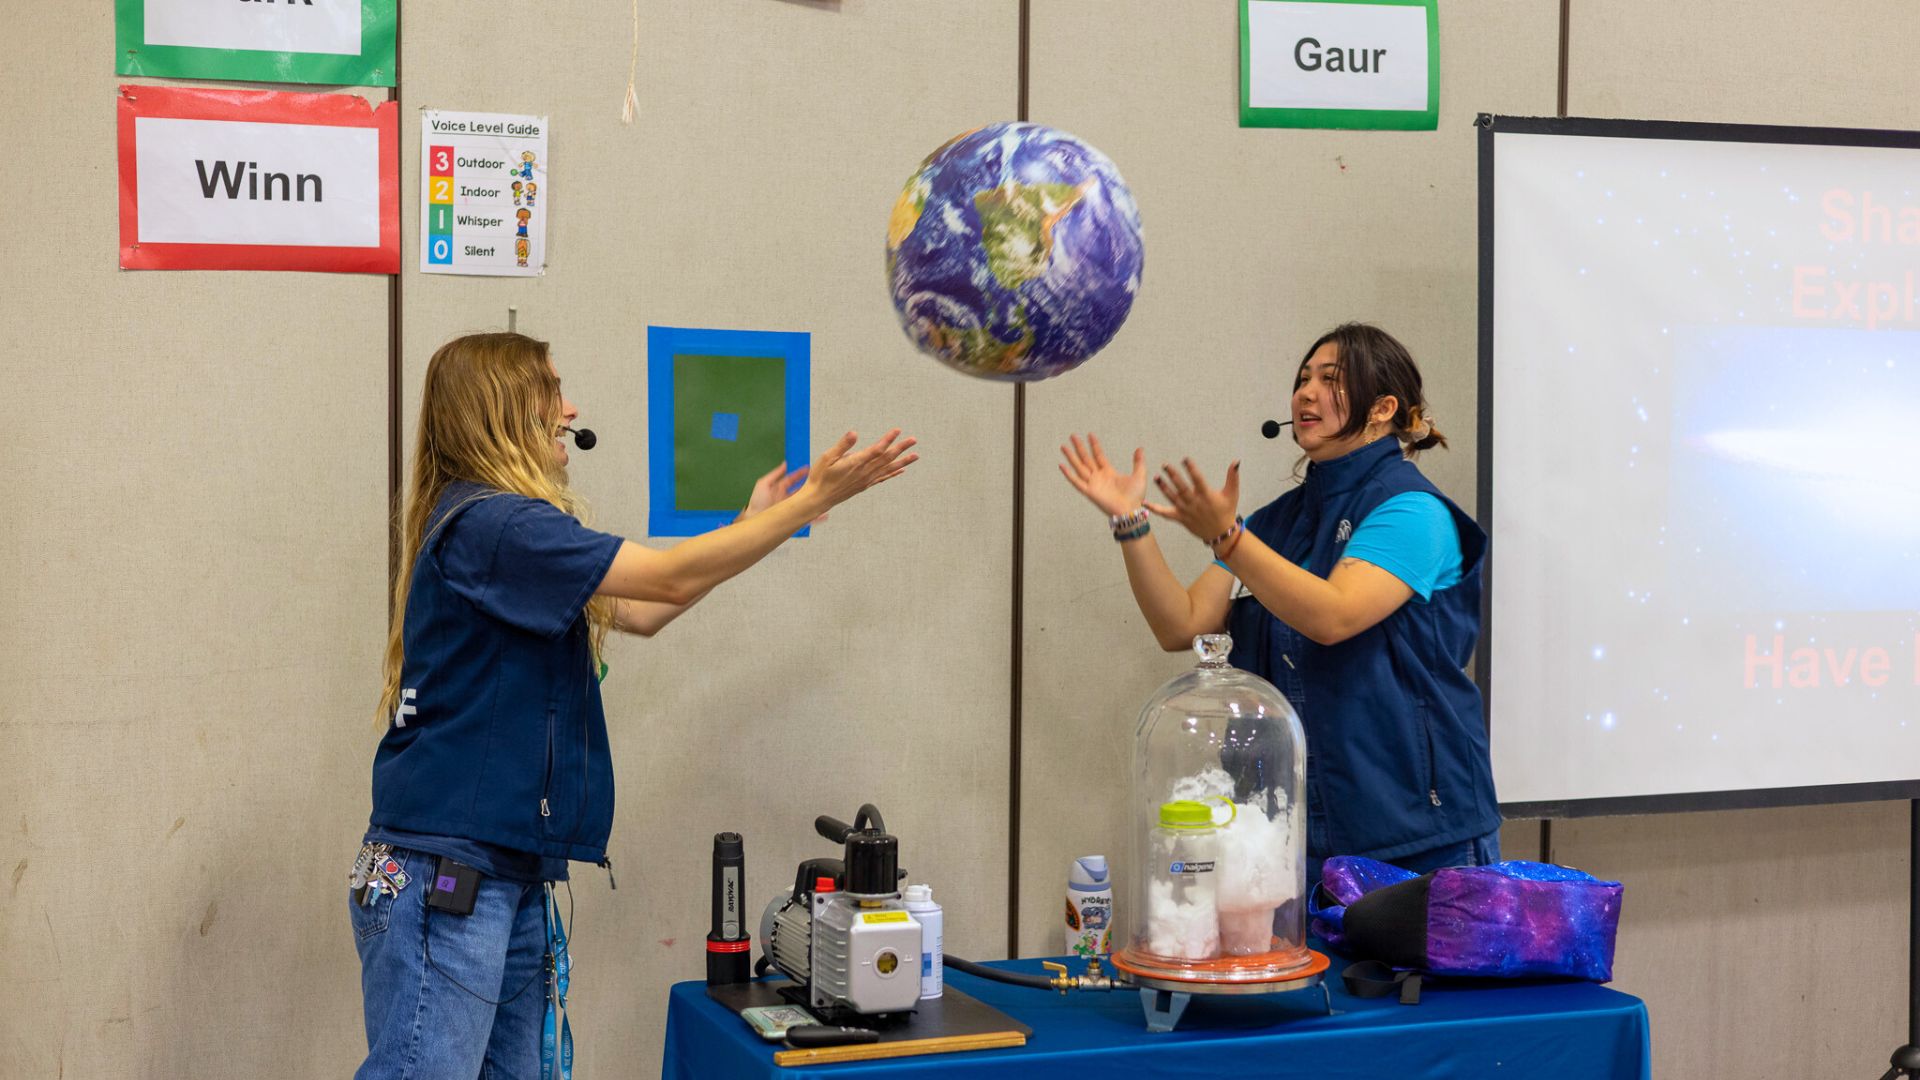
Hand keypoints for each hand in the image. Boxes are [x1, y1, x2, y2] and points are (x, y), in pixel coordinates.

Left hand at [736, 462, 826, 525]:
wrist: (755, 520)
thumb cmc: (757, 503)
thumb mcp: (763, 484)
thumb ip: (775, 474)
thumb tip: (784, 463)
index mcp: (781, 489)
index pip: (794, 479)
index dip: (801, 473)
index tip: (809, 468)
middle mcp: (787, 499)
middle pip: (803, 490)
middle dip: (812, 485)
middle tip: (821, 479)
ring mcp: (792, 509)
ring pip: (807, 503)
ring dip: (816, 500)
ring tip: (826, 495)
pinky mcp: (794, 519)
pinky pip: (808, 518)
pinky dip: (817, 517)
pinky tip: (824, 514)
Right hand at [800, 429, 919, 508]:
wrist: (819, 498)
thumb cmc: (820, 476)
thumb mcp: (827, 457)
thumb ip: (843, 445)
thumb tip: (854, 433)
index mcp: (856, 463)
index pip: (876, 450)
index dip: (888, 439)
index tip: (898, 430)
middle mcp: (864, 472)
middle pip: (886, 458)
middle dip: (901, 448)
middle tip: (914, 440)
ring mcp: (866, 480)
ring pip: (888, 469)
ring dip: (903, 461)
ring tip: (915, 455)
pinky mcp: (865, 485)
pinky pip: (883, 478)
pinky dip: (893, 473)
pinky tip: (902, 469)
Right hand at [1058, 434, 1148, 517]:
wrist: (1130, 510)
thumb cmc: (1135, 496)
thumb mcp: (1140, 475)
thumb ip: (1139, 462)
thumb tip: (1140, 448)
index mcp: (1108, 472)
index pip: (1098, 455)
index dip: (1094, 445)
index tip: (1090, 435)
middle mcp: (1098, 477)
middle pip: (1086, 459)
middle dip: (1079, 447)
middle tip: (1073, 436)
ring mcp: (1093, 484)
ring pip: (1079, 467)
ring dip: (1071, 457)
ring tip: (1063, 446)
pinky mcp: (1089, 492)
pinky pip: (1076, 482)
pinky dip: (1068, 474)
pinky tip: (1061, 465)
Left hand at [1146, 458, 1241, 543]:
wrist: (1221, 534)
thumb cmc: (1227, 511)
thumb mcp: (1232, 494)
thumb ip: (1233, 477)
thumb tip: (1236, 461)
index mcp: (1207, 495)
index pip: (1198, 480)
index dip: (1191, 469)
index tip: (1185, 459)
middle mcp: (1195, 503)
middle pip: (1182, 488)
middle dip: (1173, 476)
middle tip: (1165, 465)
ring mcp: (1186, 511)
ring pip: (1173, 498)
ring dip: (1163, 488)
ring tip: (1155, 477)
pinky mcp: (1180, 518)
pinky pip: (1165, 513)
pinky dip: (1155, 509)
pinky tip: (1144, 502)